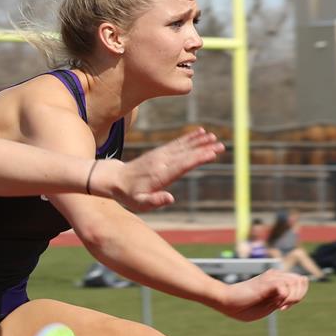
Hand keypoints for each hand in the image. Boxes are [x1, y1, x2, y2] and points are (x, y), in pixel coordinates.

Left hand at [91, 127, 223, 211]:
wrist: (114, 178)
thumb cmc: (129, 194)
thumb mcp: (139, 203)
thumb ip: (154, 201)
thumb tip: (171, 199)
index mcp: (160, 175)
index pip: (182, 165)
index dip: (197, 159)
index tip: (211, 153)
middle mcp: (162, 162)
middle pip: (186, 154)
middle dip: (204, 149)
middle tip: (221, 145)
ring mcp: (161, 155)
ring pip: (182, 146)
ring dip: (198, 141)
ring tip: (214, 136)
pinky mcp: (160, 152)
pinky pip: (177, 143)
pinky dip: (188, 138)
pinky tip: (200, 132)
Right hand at [217, 270, 306, 321]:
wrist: (225, 301)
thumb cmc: (242, 306)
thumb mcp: (266, 306)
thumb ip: (279, 300)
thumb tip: (291, 295)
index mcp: (275, 279)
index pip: (299, 282)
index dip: (298, 295)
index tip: (285, 307)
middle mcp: (274, 275)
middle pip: (301, 280)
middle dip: (298, 296)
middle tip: (284, 307)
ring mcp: (270, 278)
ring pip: (296, 282)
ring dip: (293, 297)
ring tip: (280, 307)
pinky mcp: (266, 283)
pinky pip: (285, 287)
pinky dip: (286, 298)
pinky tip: (277, 306)